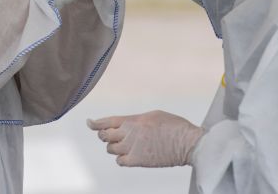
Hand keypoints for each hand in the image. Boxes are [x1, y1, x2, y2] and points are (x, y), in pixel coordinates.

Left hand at [87, 110, 203, 167]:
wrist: (187, 143)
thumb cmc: (175, 127)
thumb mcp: (153, 115)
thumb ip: (136, 120)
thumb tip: (125, 125)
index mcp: (134, 120)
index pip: (107, 121)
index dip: (95, 123)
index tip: (89, 123)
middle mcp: (130, 133)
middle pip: (105, 135)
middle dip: (104, 135)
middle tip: (110, 135)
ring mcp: (133, 147)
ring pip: (110, 148)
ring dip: (114, 147)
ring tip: (125, 145)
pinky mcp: (138, 160)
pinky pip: (120, 161)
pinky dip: (121, 159)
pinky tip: (128, 155)